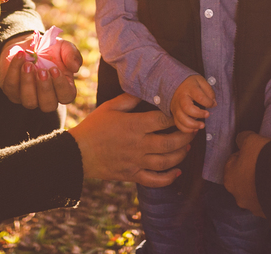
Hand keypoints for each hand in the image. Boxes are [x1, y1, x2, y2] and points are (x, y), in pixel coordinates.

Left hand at [0, 34, 82, 112]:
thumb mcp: (63, 47)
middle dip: (44, 89)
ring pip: (29, 101)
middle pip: (48, 105)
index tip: (54, 69)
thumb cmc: (49, 49)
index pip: (66, 96)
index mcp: (62, 89)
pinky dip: (14, 70)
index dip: (60, 85)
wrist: (27, 44)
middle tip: (42, 70)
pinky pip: (11, 87)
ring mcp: (28, 97)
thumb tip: (75, 67)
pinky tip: (19, 56)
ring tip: (28, 65)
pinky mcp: (11, 91)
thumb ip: (72, 54)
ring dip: (28, 83)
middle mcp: (45, 98)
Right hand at [68, 93, 193, 186]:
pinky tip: (177, 172)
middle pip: (170, 142)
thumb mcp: (109, 107)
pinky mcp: (132, 175)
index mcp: (134, 125)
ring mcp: (136, 162)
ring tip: (186, 147)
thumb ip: (129, 98)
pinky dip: (168, 178)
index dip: (176, 115)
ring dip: (181, 154)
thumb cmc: (93, 127)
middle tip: (193, 130)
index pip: (163, 119)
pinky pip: (154, 180)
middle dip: (186, 136)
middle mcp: (138, 144)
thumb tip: (145, 90)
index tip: (183, 113)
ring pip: (166, 161)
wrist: (77, 153)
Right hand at [171, 74, 215, 132]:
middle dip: (198, 114)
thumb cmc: (190, 84)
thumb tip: (214, 103)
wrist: (174, 84)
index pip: (199, 96)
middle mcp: (181, 98)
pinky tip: (195, 129)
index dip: (208, 102)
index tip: (213, 104)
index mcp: (189, 88)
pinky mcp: (174, 114)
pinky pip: (178, 124)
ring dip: (192, 125)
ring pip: (181, 119)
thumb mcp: (201, 81)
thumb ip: (209, 91)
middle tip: (207, 115)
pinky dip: (186, 130)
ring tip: (202, 125)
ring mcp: (176, 107)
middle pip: (187, 108)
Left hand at [224, 131, 270, 216]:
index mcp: (230, 179)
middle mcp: (239, 197)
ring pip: (257, 193)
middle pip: (244, 180)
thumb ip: (242, 139)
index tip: (255, 152)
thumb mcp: (250, 140)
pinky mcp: (269, 214)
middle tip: (266, 163)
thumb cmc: (264, 159)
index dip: (245, 155)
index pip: (233, 163)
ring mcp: (255, 208)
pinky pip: (270, 203)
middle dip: (253, 172)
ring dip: (263, 186)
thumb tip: (241, 139)